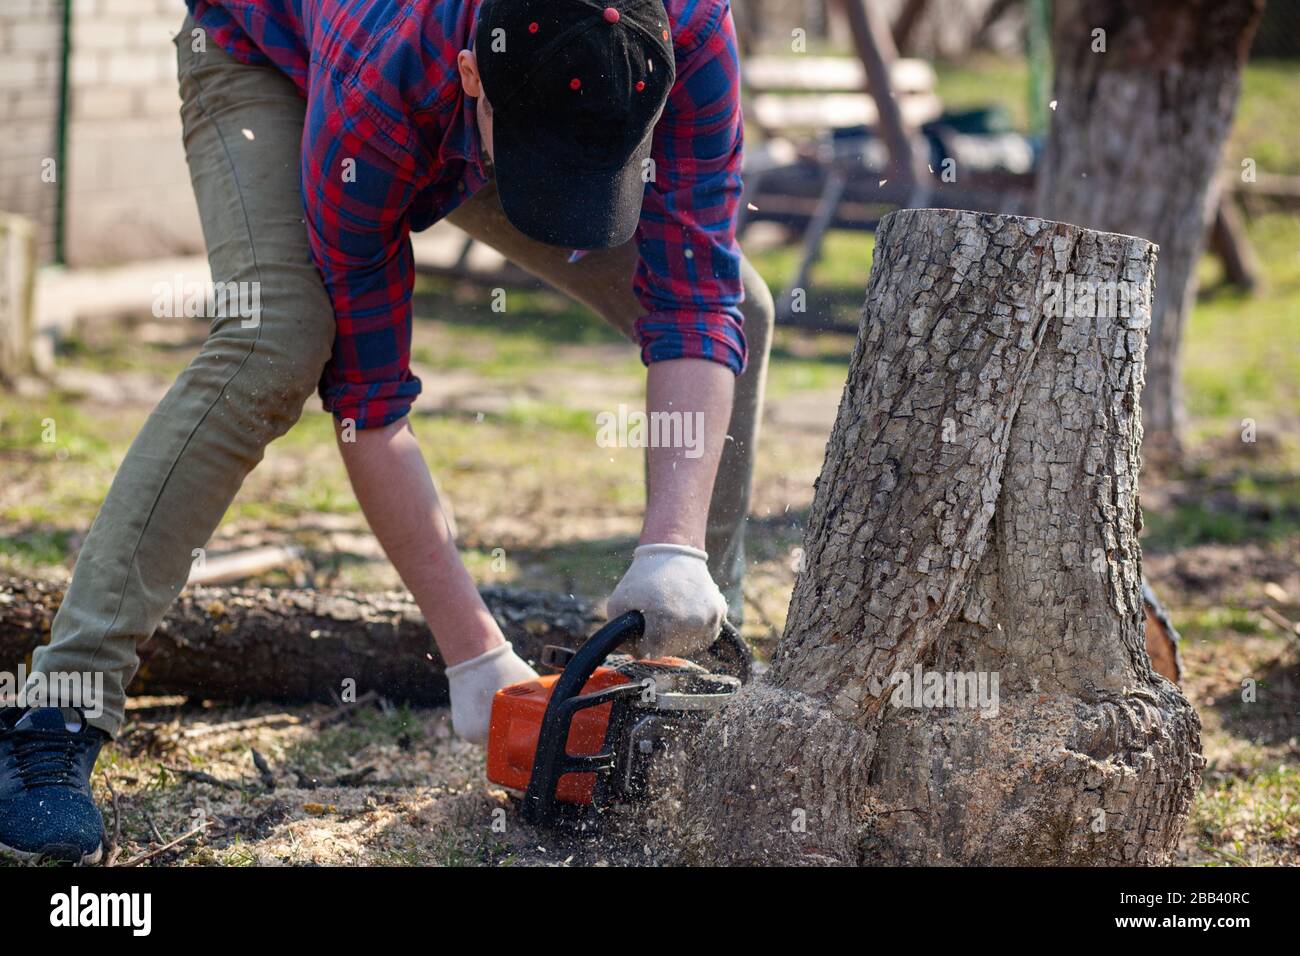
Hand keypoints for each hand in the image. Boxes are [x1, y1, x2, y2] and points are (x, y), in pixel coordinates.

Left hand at [607, 543, 725, 658]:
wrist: (674, 552)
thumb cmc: (643, 578)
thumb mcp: (618, 602)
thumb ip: (617, 634)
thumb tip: (632, 655)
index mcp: (665, 622)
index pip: (651, 652)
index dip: (641, 642)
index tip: (641, 627)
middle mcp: (692, 623)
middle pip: (671, 650)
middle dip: (659, 639)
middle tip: (655, 617)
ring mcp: (709, 618)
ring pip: (690, 645)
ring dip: (678, 636)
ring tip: (670, 613)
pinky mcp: (719, 613)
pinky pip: (705, 634)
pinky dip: (695, 628)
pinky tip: (685, 612)